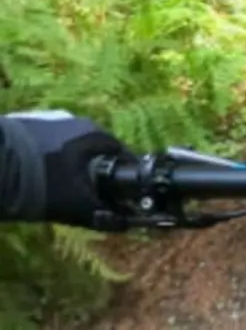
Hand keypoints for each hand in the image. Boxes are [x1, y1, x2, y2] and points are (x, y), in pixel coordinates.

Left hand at [0, 111, 132, 226]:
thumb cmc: (40, 183)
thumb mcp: (72, 205)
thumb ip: (99, 215)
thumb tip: (122, 224)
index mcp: (93, 134)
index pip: (120, 152)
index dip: (123, 173)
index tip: (123, 190)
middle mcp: (75, 120)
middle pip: (93, 147)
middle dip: (94, 168)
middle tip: (89, 192)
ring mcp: (48, 119)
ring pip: (68, 144)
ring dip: (68, 162)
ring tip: (59, 186)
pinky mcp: (25, 122)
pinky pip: (45, 142)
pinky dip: (48, 158)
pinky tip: (37, 175)